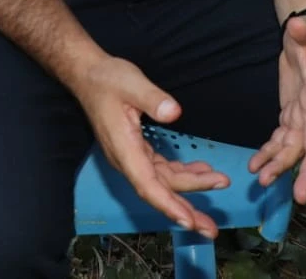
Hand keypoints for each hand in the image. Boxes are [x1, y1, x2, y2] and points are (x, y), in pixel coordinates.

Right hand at [71, 55, 228, 237]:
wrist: (87, 76)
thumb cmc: (107, 79)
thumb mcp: (131, 83)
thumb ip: (152, 98)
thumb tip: (174, 112)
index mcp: (124, 148)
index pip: (147, 185)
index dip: (168, 205)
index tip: (188, 221)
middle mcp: (127, 159)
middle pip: (159, 191)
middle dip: (186, 209)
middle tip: (212, 228)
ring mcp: (132, 156)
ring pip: (163, 182)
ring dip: (190, 188)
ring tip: (218, 187)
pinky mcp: (137, 150)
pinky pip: (161, 170)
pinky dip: (182, 172)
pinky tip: (202, 170)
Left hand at [248, 14, 305, 204]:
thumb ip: (302, 31)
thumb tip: (298, 24)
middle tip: (299, 195)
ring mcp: (304, 115)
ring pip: (295, 147)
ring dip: (281, 165)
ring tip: (263, 181)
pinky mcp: (292, 114)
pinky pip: (282, 139)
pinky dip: (269, 152)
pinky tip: (256, 165)